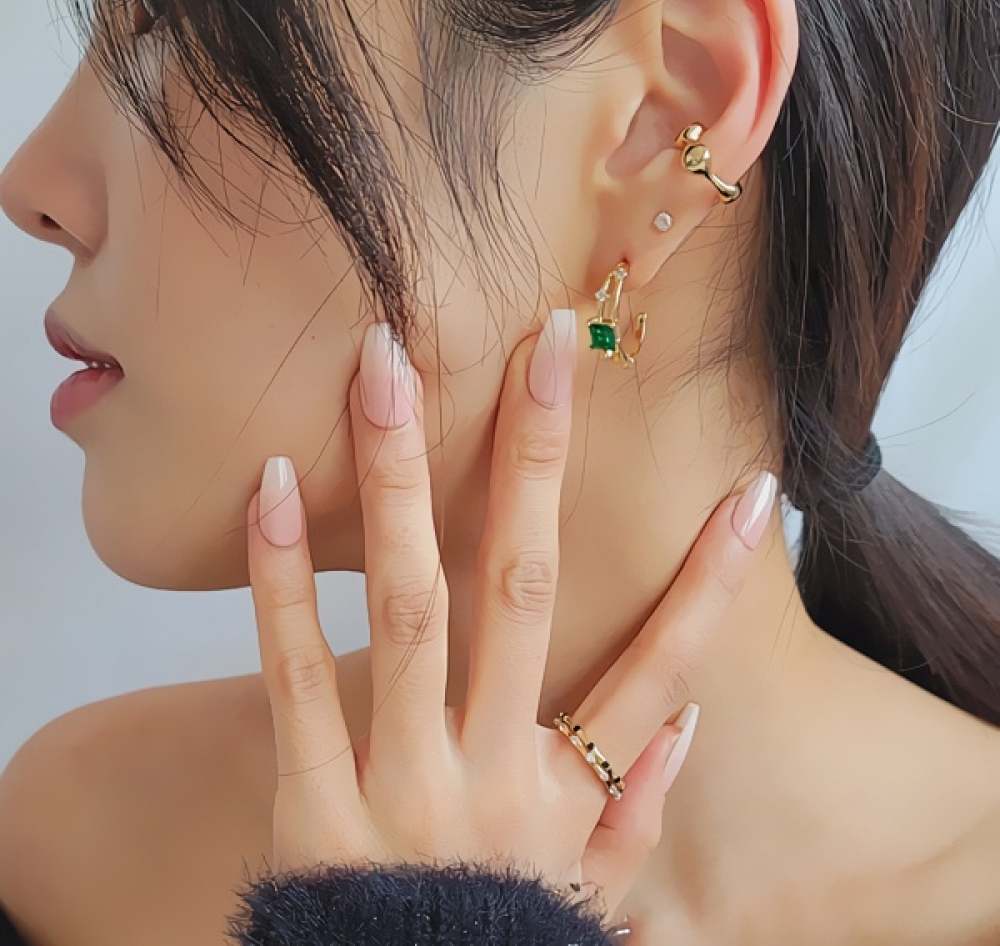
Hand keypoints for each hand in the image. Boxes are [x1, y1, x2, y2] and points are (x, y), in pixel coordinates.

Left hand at [245, 312, 776, 924]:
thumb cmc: (494, 938)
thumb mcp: (585, 892)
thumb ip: (637, 811)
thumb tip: (692, 724)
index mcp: (565, 792)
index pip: (662, 671)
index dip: (711, 585)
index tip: (751, 493)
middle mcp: (490, 773)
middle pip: (523, 591)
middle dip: (536, 461)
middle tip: (542, 349)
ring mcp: (399, 784)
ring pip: (409, 607)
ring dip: (401, 479)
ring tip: (386, 369)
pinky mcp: (311, 805)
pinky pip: (294, 678)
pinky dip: (282, 580)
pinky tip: (271, 483)